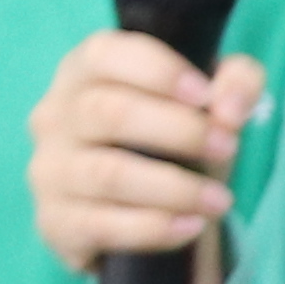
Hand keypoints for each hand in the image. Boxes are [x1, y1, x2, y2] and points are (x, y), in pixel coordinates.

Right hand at [30, 35, 263, 283]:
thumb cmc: (170, 140)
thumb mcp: (208, 102)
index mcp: (83, 72)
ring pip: (108, 174)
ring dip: (174, 188)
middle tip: (227, 147)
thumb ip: (235, 82)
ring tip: (219, 200)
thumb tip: (230, 109)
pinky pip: (102, 225)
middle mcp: (55, 116)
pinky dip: (154, 228)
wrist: (139, 214)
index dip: (158, 72)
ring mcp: (49, 171)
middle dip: (179, 131)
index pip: (104, 55)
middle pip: (109, 113)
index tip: (206, 95)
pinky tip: (189, 226)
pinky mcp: (55, 221)